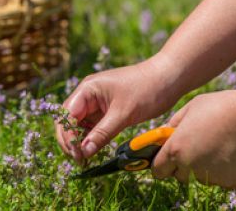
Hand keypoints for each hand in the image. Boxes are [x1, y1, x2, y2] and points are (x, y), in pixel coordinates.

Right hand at [55, 53, 180, 163]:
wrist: (168, 77)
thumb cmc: (146, 90)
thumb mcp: (123, 114)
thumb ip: (102, 134)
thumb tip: (83, 152)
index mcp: (87, 89)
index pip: (67, 115)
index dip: (68, 136)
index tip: (77, 154)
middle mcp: (87, 94)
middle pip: (68, 120)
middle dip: (70, 139)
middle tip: (78, 159)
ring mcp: (96, 101)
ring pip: (79, 124)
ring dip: (79, 140)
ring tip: (85, 158)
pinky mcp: (105, 108)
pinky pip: (92, 125)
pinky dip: (91, 137)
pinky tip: (93, 149)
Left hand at [152, 90, 235, 188]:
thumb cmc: (220, 106)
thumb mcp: (189, 108)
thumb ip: (173, 125)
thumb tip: (165, 134)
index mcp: (176, 149)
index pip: (158, 169)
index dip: (161, 164)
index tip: (167, 159)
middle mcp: (191, 167)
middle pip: (179, 176)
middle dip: (183, 165)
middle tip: (196, 148)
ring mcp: (212, 176)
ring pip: (201, 178)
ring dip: (204, 168)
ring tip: (217, 145)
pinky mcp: (232, 181)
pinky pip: (222, 179)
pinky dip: (225, 170)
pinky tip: (231, 152)